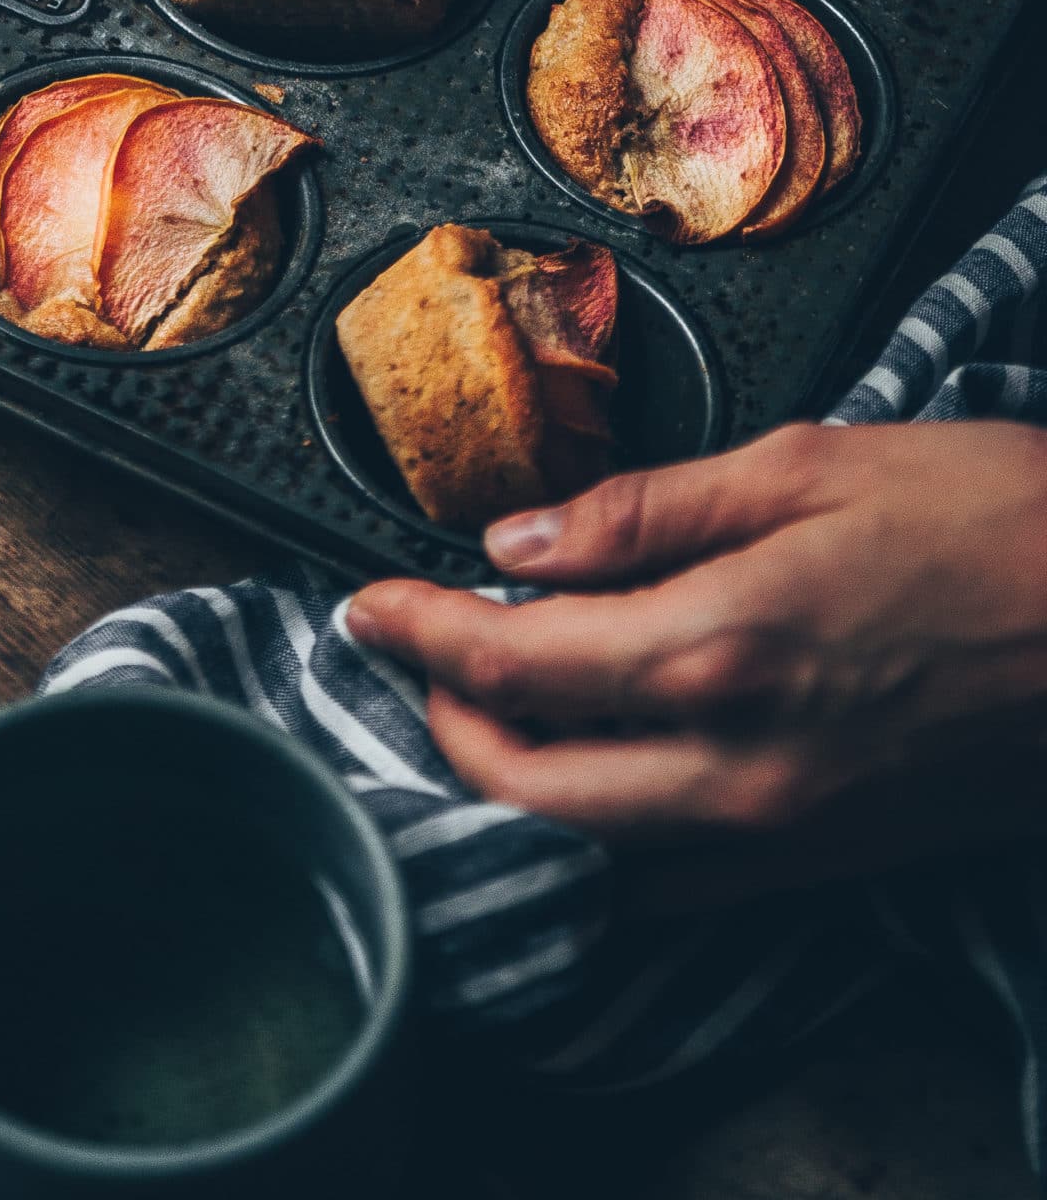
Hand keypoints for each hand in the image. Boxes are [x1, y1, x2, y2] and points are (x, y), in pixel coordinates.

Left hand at [346, 424, 1046, 875]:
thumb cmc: (989, 522)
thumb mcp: (803, 465)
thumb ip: (645, 509)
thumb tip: (519, 542)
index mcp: (716, 645)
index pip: (510, 659)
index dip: (416, 627)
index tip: (364, 602)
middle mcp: (733, 761)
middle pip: (522, 781)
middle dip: (443, 719)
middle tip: (415, 650)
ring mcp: (781, 829)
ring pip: (589, 848)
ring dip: (511, 787)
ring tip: (485, 707)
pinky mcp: (826, 860)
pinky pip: (675, 884)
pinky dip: (602, 840)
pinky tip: (589, 777)